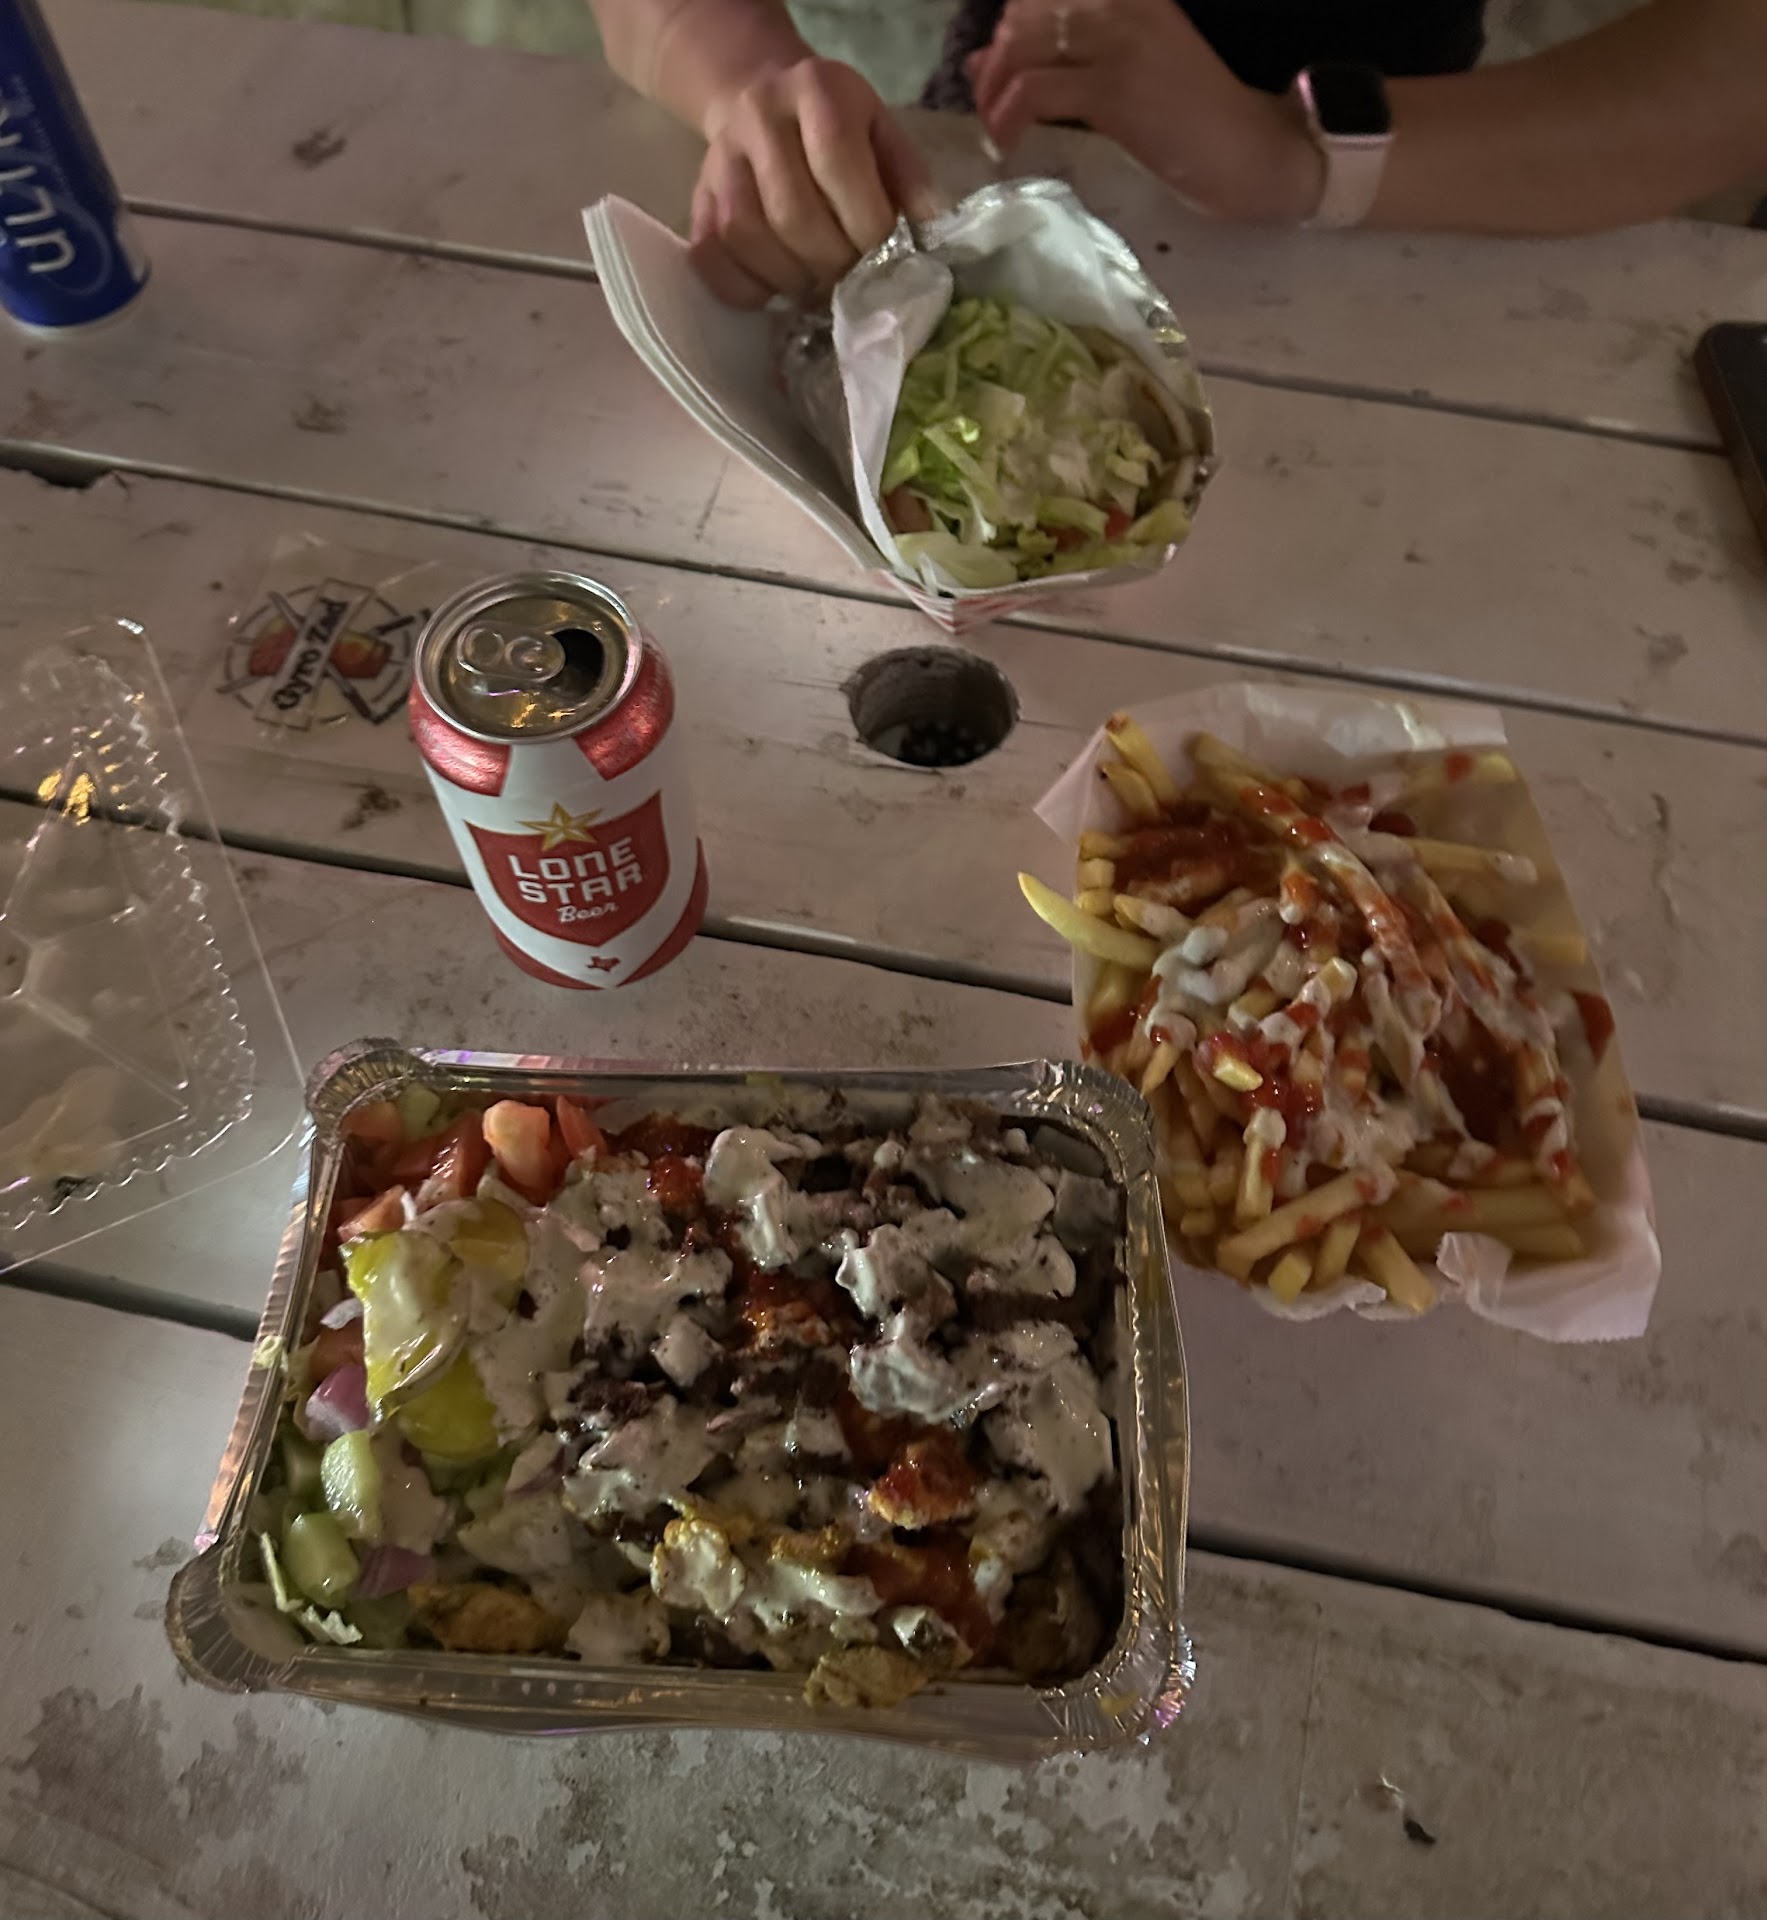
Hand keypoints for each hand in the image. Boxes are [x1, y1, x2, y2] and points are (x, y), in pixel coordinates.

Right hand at [689, 57, 941, 306]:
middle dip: (831, 265)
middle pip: (792, 213)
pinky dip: (748, 288)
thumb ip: (910, 181)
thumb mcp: (882, 134)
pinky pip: (712, 258)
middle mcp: (760, 116)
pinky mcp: (697, 199)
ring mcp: (721, 158)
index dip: (865, 224)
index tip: (885, 260)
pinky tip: (777, 289)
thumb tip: (932, 241)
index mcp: (817, 90)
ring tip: (818, 287)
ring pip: (749, 237)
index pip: (836, 163)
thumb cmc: (839, 130)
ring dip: (791, 280)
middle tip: (852, 285)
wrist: (762, 102)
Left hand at [967, 0, 1322, 222]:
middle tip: (991, 103)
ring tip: (997, 126)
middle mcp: (1123, 1)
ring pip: (1022, 46)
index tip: (1003, 66)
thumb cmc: (1193, 116)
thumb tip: (984, 59)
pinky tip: (1008, 143)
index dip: (1012, 24)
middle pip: (1025, 12)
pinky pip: (1034, 91)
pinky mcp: (1114, 88)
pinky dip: (1008, 118)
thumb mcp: (1119, 76)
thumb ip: (1060, 60)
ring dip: (994, 90)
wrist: (1250, 150)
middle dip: (996, 60)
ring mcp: (1119, 40)